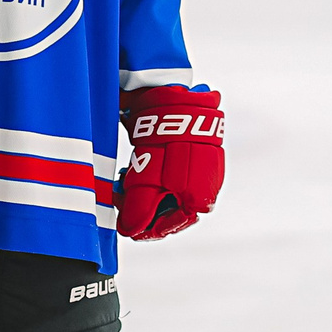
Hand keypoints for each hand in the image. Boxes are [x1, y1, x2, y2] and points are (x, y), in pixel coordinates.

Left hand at [116, 86, 222, 240]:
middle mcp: (208, 185)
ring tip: (125, 182)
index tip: (132, 227)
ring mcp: (205, 167)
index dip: (151, 228)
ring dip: (149, 191)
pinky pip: (178, 172)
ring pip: (173, 190)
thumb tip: (131, 231)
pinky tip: (136, 167)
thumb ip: (139, 211)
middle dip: (147, 208)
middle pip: (174, 208)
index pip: (175, 224)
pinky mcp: (198, 150)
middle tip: (123, 202)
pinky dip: (157, 174)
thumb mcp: (145, 182)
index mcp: (201, 197)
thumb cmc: (162, 144)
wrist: (172, 100)